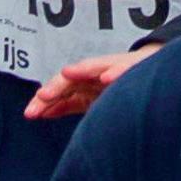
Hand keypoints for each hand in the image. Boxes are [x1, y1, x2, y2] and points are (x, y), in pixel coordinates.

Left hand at [24, 47, 150, 120]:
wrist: (150, 70)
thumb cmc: (114, 86)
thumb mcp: (88, 99)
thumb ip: (67, 104)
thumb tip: (43, 112)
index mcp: (82, 83)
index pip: (59, 91)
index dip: (44, 101)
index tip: (30, 114)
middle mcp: (93, 73)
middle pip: (70, 78)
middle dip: (56, 87)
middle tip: (42, 96)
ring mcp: (111, 68)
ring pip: (93, 67)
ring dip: (81, 71)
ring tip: (67, 74)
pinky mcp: (132, 66)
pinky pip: (123, 69)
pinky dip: (115, 72)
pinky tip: (107, 78)